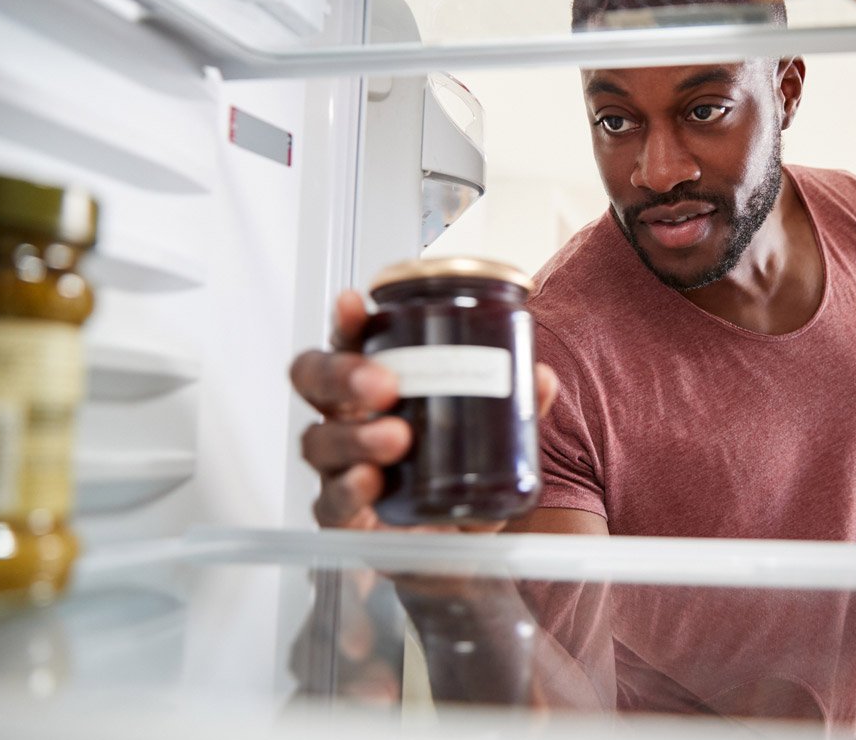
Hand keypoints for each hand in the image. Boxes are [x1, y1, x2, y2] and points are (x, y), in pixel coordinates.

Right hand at [290, 291, 557, 530]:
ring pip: (318, 441)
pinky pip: (329, 501)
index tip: (356, 303)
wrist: (454, 552)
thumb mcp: (494, 440)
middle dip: (342, 373)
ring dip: (354, 435)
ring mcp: (337, 468)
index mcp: (373, 387)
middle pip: (314, 380)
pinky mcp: (342, 518)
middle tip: (384, 382)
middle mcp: (345, 420)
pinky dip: (348, 489)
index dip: (346, 321)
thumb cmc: (458, 478)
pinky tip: (369, 482)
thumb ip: (516, 407)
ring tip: (396, 436)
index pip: (348, 343)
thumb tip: (541, 377)